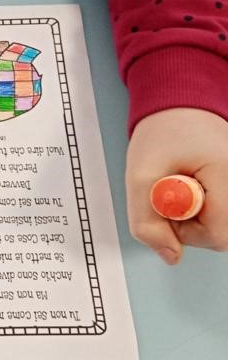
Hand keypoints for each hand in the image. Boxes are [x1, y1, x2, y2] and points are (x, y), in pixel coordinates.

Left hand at [126, 107, 227, 263]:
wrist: (179, 103)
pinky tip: (190, 188)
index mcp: (227, 174)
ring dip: (192, 216)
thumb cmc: (163, 131)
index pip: (219, 234)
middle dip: (188, 224)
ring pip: (220, 226)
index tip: (167, 204)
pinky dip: (200, 209)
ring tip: (179, 185)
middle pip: (221, 234)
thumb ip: (146, 222)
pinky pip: (220, 214)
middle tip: (170, 193)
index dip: (186, 231)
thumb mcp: (139, 176)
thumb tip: (170, 256)